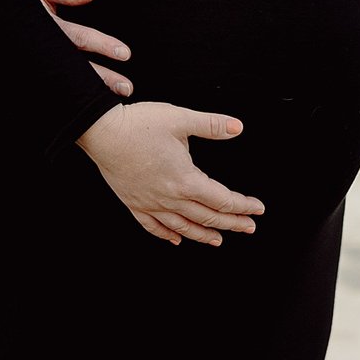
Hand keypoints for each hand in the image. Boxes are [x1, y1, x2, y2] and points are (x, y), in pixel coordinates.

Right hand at [28, 0, 131, 97]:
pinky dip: (75, 96)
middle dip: (103, 79)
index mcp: (47, 28)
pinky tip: (89, 104)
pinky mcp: (34, 76)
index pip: (79, 38)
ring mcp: (38, 66)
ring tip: (118, 96)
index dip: (103, 46)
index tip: (126, 54)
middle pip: (78, 67)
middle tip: (127, 88)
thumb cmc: (17, 1)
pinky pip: (56, 88)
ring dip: (95, 88)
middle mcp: (44, 50)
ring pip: (70, 81)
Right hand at [74, 101, 262, 246]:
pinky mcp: (134, 203)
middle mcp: (169, 198)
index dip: (242, 205)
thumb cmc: (139, 124)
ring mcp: (150, 203)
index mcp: (185, 179)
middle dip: (231, 224)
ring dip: (204, 235)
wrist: (101, 132)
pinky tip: (176, 240)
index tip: (257, 209)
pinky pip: (153, 226)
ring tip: (218, 240)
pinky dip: (167, 235)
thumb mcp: (179, 118)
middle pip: (207, 218)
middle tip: (249, 228)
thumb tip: (237, 127)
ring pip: (183, 227)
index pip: (222, 200)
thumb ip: (210, 125)